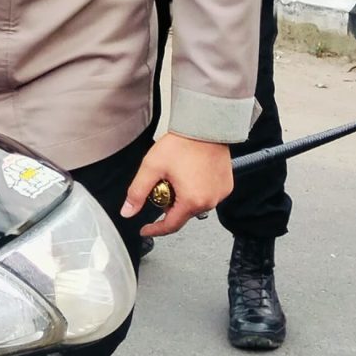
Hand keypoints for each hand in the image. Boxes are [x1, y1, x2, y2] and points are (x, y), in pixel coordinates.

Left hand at [121, 131, 235, 238]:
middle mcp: (209, 201)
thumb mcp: (152, 167)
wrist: (205, 126)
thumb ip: (137, 192)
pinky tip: (192, 174)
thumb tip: (128, 211)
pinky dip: (198, 190)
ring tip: (179, 176)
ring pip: (196, 205)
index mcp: (192, 201)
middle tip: (164, 183)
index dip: (155, 229)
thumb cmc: (182, 143)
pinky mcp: (226, 186)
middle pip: (182, 214)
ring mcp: (220, 194)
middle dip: (170, 204)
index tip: (146, 229)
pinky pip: (208, 195)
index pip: (170, 226)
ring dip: (185, 198)